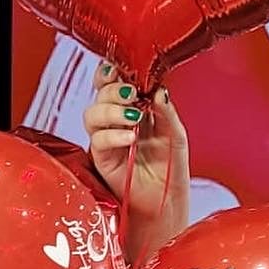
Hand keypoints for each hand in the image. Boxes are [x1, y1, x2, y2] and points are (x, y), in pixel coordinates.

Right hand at [82, 61, 190, 264]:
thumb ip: (166, 111)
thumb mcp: (176, 134)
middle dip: (114, 89)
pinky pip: (98, 140)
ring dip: (112, 110)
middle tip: (132, 94)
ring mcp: (107, 138)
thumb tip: (158, 89)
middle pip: (101, 94)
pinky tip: (130, 137)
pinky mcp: (102, 158)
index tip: (120, 67)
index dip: (114, 73)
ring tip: (133, 117)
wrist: (167, 201)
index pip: (117, 83)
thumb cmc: (171, 167)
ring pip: (93, 114)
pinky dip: (113, 135)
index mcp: (135, 108)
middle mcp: (117, 120)